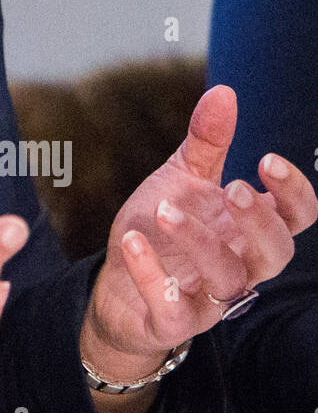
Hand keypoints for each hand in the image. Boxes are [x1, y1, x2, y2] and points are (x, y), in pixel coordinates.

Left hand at [82, 85, 317, 379]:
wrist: (116, 286)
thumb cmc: (160, 228)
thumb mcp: (181, 179)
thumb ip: (206, 142)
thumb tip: (223, 91)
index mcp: (246, 228)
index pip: (296, 218)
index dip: (294, 193)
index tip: (267, 160)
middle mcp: (238, 264)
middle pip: (276, 254)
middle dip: (260, 222)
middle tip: (233, 188)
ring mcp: (209, 298)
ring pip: (228, 280)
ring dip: (199, 242)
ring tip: (164, 209)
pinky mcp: (172, 321)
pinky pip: (173, 311)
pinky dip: (153, 277)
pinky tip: (132, 243)